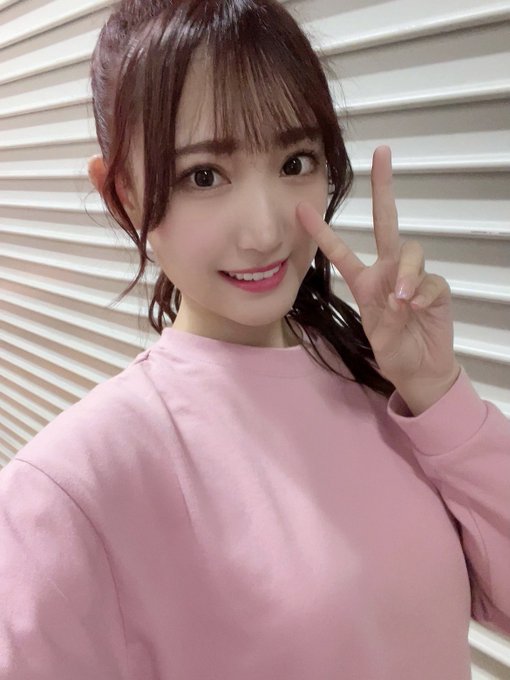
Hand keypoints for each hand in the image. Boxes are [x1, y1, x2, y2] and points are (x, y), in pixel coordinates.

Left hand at [296, 145, 460, 413]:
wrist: (418, 369)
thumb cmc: (392, 345)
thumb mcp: (372, 327)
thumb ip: (378, 307)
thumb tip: (402, 296)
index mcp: (365, 279)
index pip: (341, 249)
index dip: (321, 231)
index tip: (301, 208)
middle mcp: (389, 270)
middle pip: (386, 221)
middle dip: (384, 187)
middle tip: (382, 153)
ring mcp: (414, 278)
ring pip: (412, 252)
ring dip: (406, 274)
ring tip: (400, 301)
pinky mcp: (437, 290)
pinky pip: (431, 282)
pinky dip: (422, 293)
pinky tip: (414, 308)